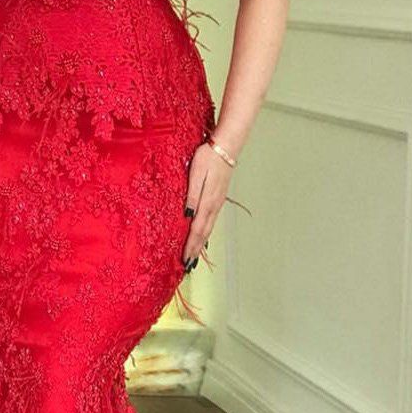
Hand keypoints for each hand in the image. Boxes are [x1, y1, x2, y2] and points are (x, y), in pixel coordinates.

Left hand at [182, 140, 234, 266]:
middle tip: (189, 265)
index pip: (197, 230)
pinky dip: (206, 232)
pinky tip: (204, 235)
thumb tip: (187, 217)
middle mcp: (213, 206)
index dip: (191, 246)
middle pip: (204, 233)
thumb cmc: (207, 158)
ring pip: (208, 228)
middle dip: (196, 250)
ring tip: (195, 256)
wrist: (226, 147)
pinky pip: (211, 221)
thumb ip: (191, 197)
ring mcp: (217, 203)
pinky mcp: (218, 198)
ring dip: (201, 243)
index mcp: (206, 202)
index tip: (185, 260)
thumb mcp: (195, 174)